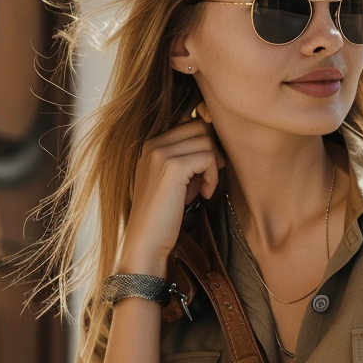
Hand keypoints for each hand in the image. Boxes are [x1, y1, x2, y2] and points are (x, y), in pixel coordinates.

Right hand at [119, 113, 223, 275]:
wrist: (146, 241)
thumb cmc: (165, 215)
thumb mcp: (176, 181)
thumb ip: (189, 158)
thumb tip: (216, 141)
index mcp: (152, 143)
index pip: (191, 122)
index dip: (205, 146)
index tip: (202, 172)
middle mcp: (153, 142)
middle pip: (201, 127)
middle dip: (211, 152)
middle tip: (205, 180)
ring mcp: (161, 153)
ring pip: (207, 140)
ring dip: (213, 167)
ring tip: (202, 190)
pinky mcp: (172, 167)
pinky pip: (208, 158)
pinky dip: (212, 177)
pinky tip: (203, 195)